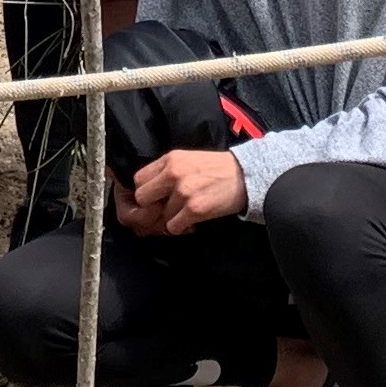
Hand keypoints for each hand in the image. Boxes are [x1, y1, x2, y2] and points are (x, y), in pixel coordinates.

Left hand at [122, 147, 247, 235]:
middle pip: (142, 198)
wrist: (246, 175)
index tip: (153, 198)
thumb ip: (166, 171)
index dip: (145, 191)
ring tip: (185, 214)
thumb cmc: (217, 169)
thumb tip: (148, 191)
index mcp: (170, 159)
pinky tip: (191, 221)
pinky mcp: (195, 209)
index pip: (139, 179)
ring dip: (171, 218)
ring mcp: (183, 191)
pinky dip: (181, 227)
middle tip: (164, 209)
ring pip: (160, 215)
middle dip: (151, 206)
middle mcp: (173, 173)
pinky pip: (173, 227)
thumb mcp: (187, 159)